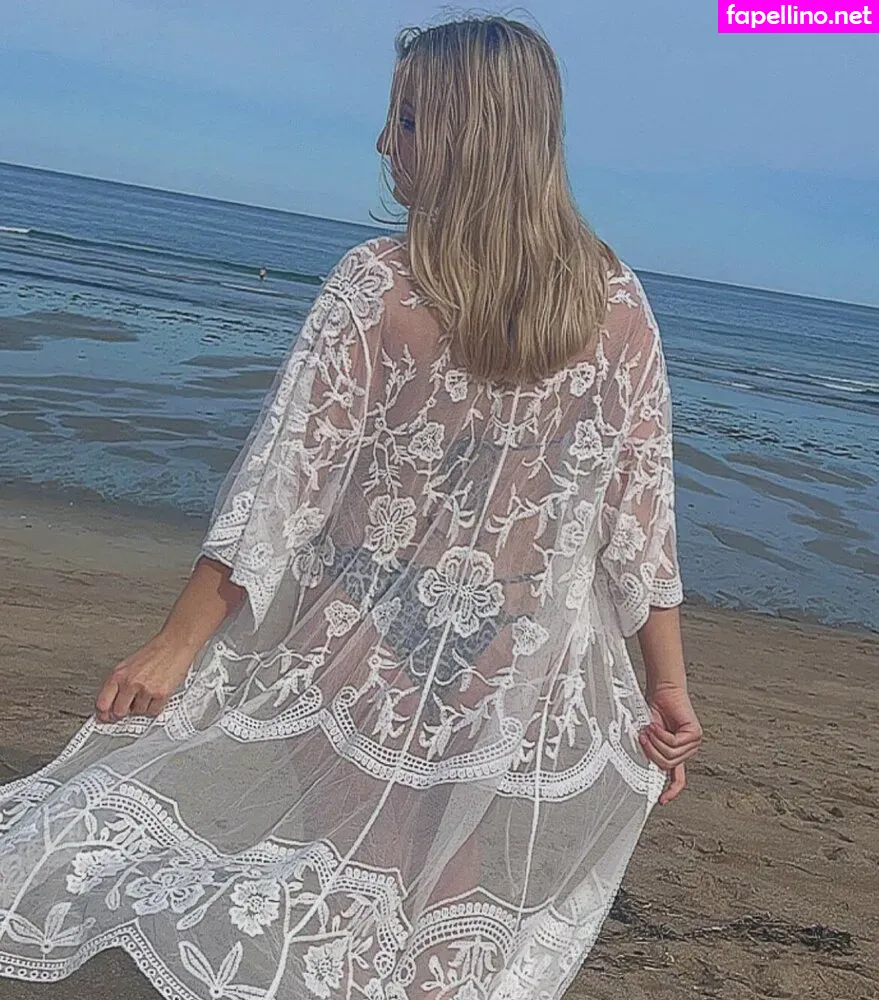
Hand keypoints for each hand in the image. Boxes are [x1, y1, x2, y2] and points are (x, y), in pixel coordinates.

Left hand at [95, 632, 193, 723]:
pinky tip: (156, 695)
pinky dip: (155, 707)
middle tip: (129, 707)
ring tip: (148, 692)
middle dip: (124, 711)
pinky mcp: (160, 694)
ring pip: (138, 712)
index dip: (103, 714)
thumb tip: (111, 703)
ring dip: (142, 707)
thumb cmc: (154, 653)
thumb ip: (118, 685)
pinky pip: (153, 711)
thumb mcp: (128, 665)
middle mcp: (130, 682)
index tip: (105, 717)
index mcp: (118, 674)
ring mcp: (145, 689)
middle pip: (118, 712)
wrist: (175, 645)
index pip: (102, 703)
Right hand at [640, 684, 702, 804]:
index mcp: (677, 753)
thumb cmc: (655, 710)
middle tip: (642, 737)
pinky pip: (674, 743)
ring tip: (648, 729)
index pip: (678, 778)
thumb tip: (645, 764)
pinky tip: (655, 725)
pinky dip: (661, 735)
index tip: (661, 800)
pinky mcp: (695, 733)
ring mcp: (693, 742)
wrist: (662, 691)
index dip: (671, 790)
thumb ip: (651, 750)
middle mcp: (687, 750)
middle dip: (651, 752)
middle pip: (667, 765)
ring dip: (655, 742)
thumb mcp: (650, 736)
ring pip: (670, 755)